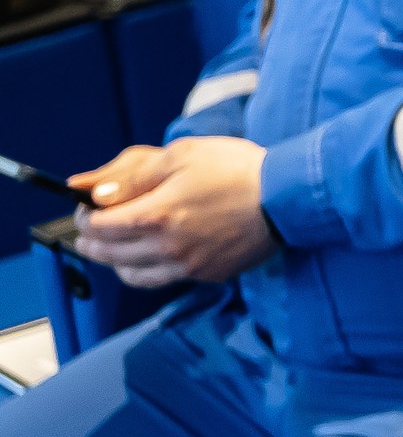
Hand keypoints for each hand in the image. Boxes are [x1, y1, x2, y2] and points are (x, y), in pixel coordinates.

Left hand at [71, 137, 276, 287]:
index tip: (87, 209)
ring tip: (117, 247)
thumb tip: (94, 194)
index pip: (97, 228)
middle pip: (108, 254)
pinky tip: (150, 256)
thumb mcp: (181, 156)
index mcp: (156, 214)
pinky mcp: (208, 274)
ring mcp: (188, 265)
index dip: (84, 218)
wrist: (286, 196)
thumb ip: (133, 176)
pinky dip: (145, 271)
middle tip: (91, 231)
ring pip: (131, 275)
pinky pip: (162, 280)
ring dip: (115, 261)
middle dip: (91, 242)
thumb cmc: (235, 169)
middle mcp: (167, 247)